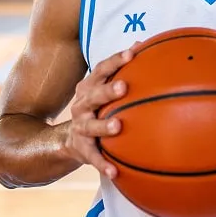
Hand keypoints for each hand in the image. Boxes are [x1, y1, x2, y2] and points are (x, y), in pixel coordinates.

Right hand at [66, 44, 139, 178]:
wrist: (69, 139)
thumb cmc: (97, 107)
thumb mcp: (104, 88)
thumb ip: (122, 70)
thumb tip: (146, 44)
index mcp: (90, 86)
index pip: (102, 69)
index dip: (116, 60)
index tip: (132, 53)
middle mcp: (82, 105)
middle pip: (94, 95)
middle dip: (107, 90)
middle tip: (123, 87)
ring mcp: (80, 127)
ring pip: (91, 126)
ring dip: (104, 126)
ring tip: (118, 126)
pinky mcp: (82, 149)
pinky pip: (93, 157)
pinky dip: (103, 164)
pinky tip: (115, 172)